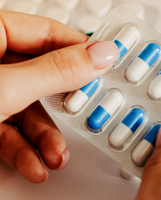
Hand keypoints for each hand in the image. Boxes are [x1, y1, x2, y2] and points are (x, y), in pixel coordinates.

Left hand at [0, 11, 118, 182]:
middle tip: (89, 118)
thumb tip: (101, 55)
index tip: (112, 68)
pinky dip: (21, 151)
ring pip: (25, 110)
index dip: (82, 52)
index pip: (48, 33)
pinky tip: (32, 166)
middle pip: (41, 78)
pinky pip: (6, 130)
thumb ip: (55, 72)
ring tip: (55, 158)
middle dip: (62, 111)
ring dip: (43, 140)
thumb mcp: (6, 87)